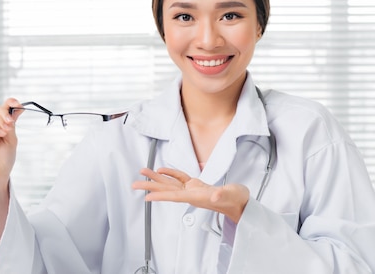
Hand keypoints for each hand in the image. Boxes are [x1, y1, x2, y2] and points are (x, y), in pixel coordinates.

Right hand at [0, 98, 21, 191]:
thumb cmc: (3, 159)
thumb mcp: (11, 138)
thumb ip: (12, 123)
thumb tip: (19, 107)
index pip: (2, 106)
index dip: (10, 102)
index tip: (18, 105)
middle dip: (3, 112)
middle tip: (11, 123)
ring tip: (6, 131)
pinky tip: (1, 133)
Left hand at [132, 167, 249, 223]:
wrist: (240, 203)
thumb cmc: (236, 200)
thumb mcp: (231, 195)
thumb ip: (223, 195)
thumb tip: (215, 195)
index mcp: (197, 197)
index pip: (175, 197)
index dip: (161, 196)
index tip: (147, 197)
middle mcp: (191, 195)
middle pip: (167, 191)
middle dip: (150, 187)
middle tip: (134, 185)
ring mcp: (192, 190)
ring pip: (170, 184)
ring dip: (155, 178)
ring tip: (142, 173)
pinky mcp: (196, 185)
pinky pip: (179, 178)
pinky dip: (170, 174)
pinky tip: (162, 171)